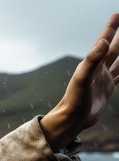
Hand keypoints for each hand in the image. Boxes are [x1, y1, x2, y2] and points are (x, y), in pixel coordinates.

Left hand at [41, 13, 118, 149]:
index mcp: (92, 63)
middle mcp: (98, 68)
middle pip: (113, 47)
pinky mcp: (107, 88)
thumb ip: (91, 60)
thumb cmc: (75, 100)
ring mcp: (103, 78)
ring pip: (118, 60)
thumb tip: (102, 42)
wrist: (73, 119)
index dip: (111, 28)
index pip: (104, 41)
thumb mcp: (82, 78)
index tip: (116, 14)